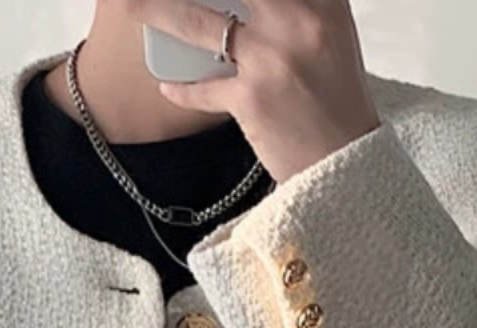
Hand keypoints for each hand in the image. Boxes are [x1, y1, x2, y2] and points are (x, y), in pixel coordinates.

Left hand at [121, 0, 380, 183]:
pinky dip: (181, 89)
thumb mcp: (332, 35)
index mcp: (321, 1)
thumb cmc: (336, 100)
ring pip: (199, 23)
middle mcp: (298, 20)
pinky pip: (201, 87)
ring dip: (158, 11)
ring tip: (131, 7)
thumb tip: (248, 1)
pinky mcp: (251, 98)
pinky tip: (167, 86)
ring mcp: (271, 58)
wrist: (345, 163)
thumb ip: (303, 4)